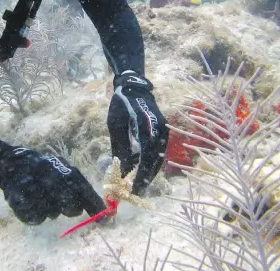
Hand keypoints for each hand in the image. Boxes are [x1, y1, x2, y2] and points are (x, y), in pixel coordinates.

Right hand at [0, 147, 105, 224]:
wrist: (13, 165)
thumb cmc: (46, 172)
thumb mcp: (64, 172)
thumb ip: (82, 190)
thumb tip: (105, 213)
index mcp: (61, 167)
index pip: (83, 189)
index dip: (94, 205)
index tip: (104, 220)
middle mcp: (48, 175)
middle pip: (69, 205)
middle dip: (70, 208)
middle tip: (64, 204)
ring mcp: (32, 187)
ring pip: (52, 213)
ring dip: (51, 210)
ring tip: (43, 197)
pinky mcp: (17, 199)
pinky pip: (35, 218)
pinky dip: (36, 214)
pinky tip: (32, 203)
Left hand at [107, 72, 167, 195]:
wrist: (134, 87)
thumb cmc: (121, 105)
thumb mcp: (116, 127)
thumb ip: (121, 149)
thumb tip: (122, 173)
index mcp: (147, 129)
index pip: (147, 158)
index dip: (141, 176)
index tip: (134, 190)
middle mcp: (159, 131)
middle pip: (155, 161)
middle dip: (146, 178)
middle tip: (136, 192)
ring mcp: (163, 130)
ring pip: (158, 157)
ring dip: (149, 171)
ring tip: (137, 182)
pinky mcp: (163, 131)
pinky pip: (159, 151)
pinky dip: (150, 161)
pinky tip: (140, 167)